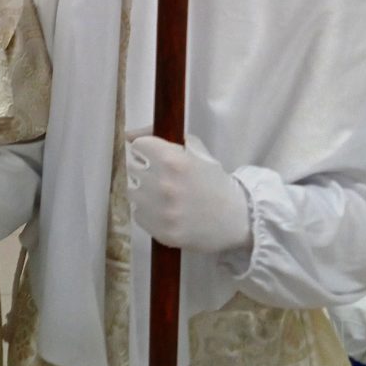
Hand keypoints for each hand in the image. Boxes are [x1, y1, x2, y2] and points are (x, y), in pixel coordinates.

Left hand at [126, 134, 251, 253]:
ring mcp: (162, 210)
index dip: (147, 149)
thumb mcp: (195, 151)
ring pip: (132, 191)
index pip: (138, 146)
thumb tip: (128, 134)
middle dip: (145, 169)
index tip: (154, 156)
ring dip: (144, 191)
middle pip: (132, 168)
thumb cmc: (214, 181)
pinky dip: (147, 212)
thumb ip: (161, 137)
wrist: (236, 218)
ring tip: (161, 195)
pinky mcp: (162, 231)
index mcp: (173, 160)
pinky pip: (138, 214)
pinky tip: (164, 211)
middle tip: (160, 177)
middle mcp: (163, 184)